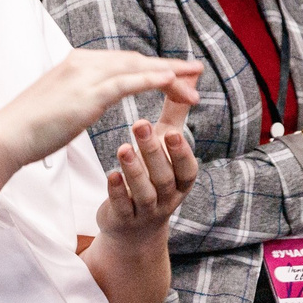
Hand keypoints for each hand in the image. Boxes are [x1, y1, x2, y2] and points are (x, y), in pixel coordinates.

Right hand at [0, 51, 202, 171]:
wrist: (7, 136)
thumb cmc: (28, 129)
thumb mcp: (57, 105)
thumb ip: (75, 97)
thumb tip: (83, 102)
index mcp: (76, 63)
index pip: (123, 61)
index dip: (152, 66)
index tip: (175, 72)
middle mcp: (83, 62)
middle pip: (136, 60)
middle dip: (169, 66)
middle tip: (196, 71)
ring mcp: (85, 75)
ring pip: (138, 67)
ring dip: (170, 74)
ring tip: (195, 81)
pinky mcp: (89, 93)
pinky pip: (129, 82)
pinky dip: (153, 78)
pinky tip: (173, 81)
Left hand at [95, 113, 197, 243]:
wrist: (135, 227)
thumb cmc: (153, 175)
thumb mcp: (166, 147)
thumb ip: (176, 113)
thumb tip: (191, 74)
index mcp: (181, 180)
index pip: (187, 168)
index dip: (180, 152)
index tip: (170, 131)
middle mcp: (167, 198)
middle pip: (164, 177)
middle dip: (153, 151)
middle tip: (139, 124)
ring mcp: (146, 211)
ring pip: (144, 193)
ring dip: (134, 170)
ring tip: (123, 148)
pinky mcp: (124, 219)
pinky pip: (122, 207)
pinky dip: (117, 191)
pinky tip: (110, 174)